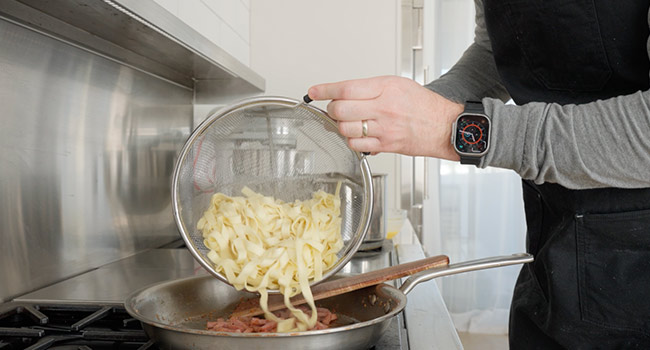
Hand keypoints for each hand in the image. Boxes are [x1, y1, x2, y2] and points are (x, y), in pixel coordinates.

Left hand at [307, 75, 462, 159]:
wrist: (444, 125)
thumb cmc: (422, 105)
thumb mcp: (396, 84)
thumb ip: (369, 88)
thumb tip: (343, 93)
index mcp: (386, 88)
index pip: (346, 88)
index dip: (325, 90)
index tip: (314, 91)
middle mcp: (384, 108)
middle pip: (340, 110)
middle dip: (332, 110)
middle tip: (335, 109)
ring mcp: (384, 129)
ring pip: (345, 129)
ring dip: (340, 126)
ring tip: (348, 122)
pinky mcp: (385, 146)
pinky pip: (356, 146)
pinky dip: (351, 141)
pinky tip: (357, 135)